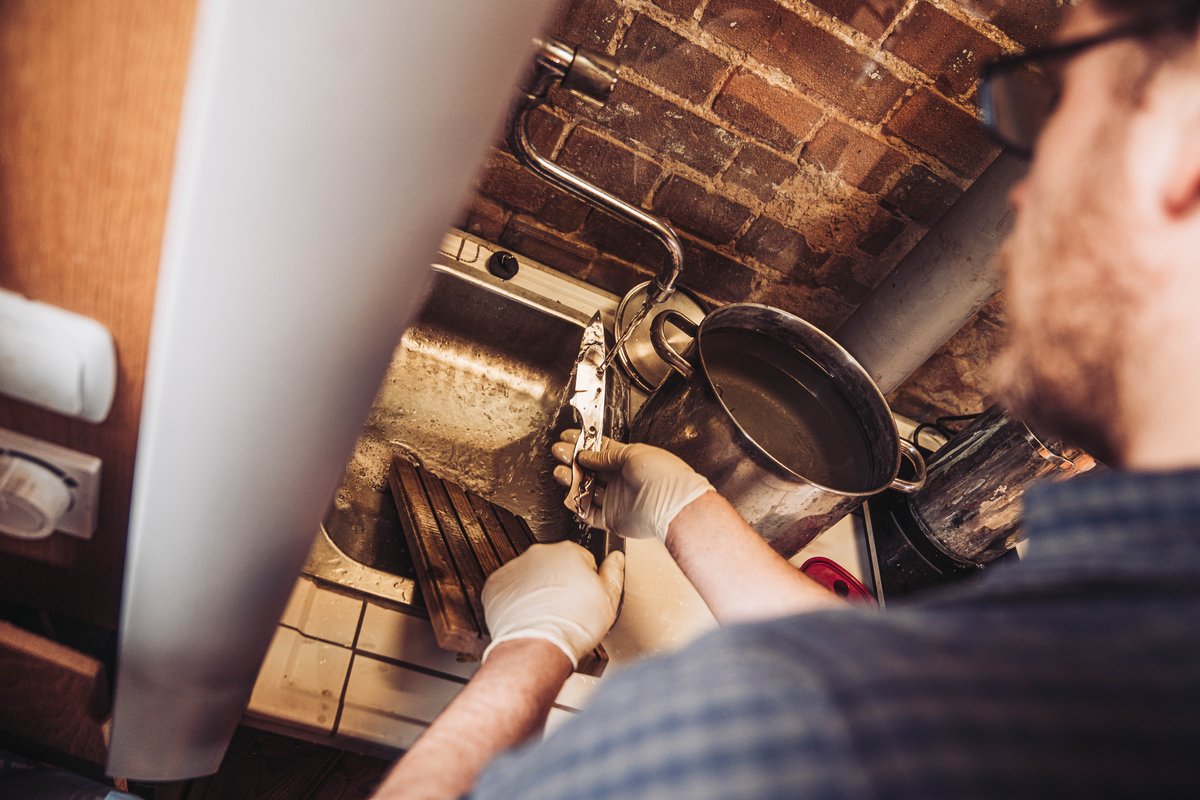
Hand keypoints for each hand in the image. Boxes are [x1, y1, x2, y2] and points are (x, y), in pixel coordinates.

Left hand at [481, 541, 623, 668]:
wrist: (537, 647)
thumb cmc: (573, 626)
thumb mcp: (609, 599)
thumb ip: (614, 573)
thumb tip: (616, 558)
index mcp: (569, 552)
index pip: (582, 559)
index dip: (586, 581)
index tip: (583, 598)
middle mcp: (540, 554)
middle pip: (555, 565)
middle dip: (561, 583)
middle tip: (567, 610)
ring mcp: (515, 568)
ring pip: (531, 576)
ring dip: (538, 591)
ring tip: (547, 616)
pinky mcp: (496, 585)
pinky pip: (508, 589)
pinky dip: (516, 601)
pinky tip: (527, 617)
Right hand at [551, 430, 712, 541]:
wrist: (672, 505)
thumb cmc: (662, 475)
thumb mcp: (632, 453)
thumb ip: (606, 455)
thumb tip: (587, 454)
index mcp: (628, 461)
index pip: (600, 451)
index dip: (583, 444)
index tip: (568, 438)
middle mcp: (621, 480)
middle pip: (590, 469)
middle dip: (573, 460)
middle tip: (560, 453)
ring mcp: (616, 499)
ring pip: (586, 490)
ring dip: (572, 481)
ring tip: (560, 472)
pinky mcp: (612, 519)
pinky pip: (589, 513)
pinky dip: (577, 506)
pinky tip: (569, 496)